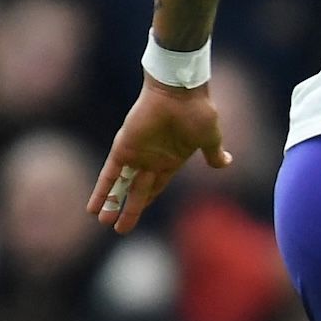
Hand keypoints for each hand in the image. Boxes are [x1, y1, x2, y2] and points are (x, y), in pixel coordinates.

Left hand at [87, 77, 229, 233]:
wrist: (179, 91)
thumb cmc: (197, 112)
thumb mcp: (209, 137)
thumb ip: (213, 154)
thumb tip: (226, 163)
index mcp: (171, 160)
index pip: (155, 187)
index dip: (146, 201)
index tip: (138, 214)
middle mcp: (151, 160)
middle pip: (137, 191)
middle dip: (129, 211)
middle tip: (120, 230)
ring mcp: (136, 155)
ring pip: (122, 186)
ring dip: (113, 204)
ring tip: (104, 221)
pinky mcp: (124, 148)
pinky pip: (110, 173)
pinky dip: (102, 190)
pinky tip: (94, 205)